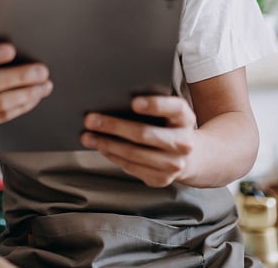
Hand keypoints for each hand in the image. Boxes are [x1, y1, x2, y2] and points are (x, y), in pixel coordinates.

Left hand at [80, 95, 196, 186]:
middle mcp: (183, 142)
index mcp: (184, 117)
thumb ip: (148, 103)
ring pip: (134, 154)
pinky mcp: (162, 179)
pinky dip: (113, 156)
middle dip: (113, 126)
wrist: (190, 155)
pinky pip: (132, 167)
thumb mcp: (167, 110)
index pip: (173, 108)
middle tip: (89, 119)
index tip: (133, 102)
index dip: (154, 105)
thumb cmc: (167, 124)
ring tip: (87, 137)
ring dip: (106, 144)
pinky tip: (101, 148)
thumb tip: (111, 99)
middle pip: (144, 134)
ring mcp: (174, 164)